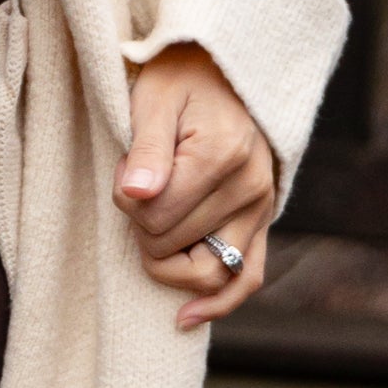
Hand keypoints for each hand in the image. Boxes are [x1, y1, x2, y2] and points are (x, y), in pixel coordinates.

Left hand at [114, 42, 276, 327]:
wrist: (225, 69)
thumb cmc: (181, 79)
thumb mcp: (154, 98)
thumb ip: (146, 148)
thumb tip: (136, 194)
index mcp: (221, 156)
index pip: (154, 216)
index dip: (125, 200)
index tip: (126, 170)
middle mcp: (250, 189)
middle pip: (172, 246)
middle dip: (140, 225)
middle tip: (137, 187)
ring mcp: (262, 210)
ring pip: (208, 273)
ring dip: (166, 259)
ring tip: (152, 226)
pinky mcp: (262, 223)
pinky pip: (247, 280)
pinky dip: (217, 305)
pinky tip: (184, 318)